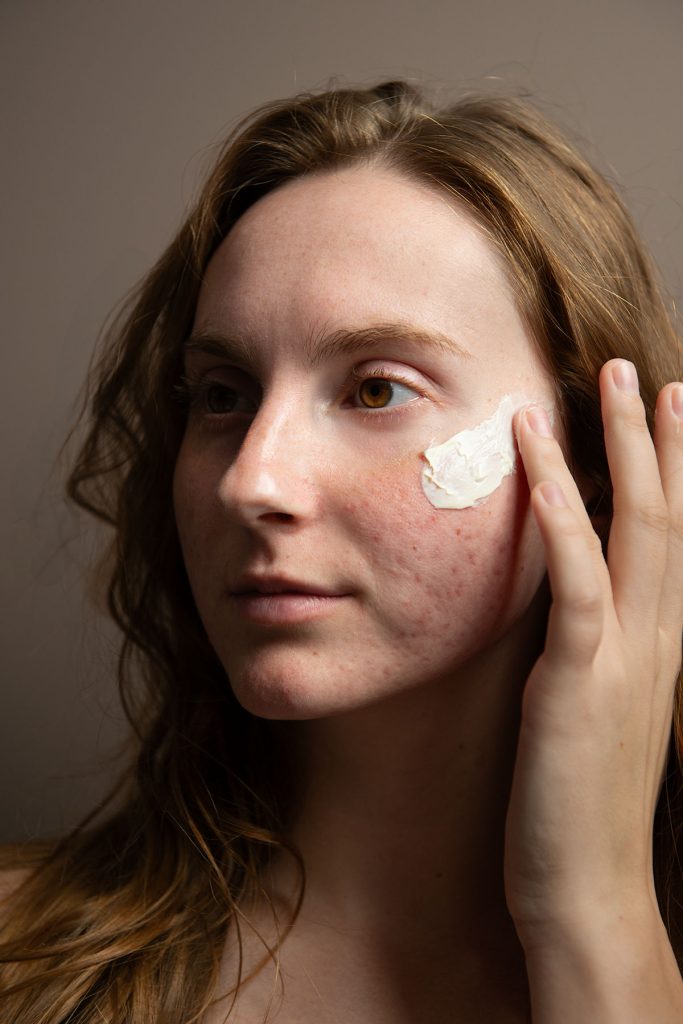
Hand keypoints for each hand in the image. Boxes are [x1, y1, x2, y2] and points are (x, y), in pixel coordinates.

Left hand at [503, 359, 682, 944]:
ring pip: (637, 526)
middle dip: (656, 437)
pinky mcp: (583, 674)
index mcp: (660, 647)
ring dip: (624, 445)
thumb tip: (566, 613)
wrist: (588, 889)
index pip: (670, 542)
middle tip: (643, 371)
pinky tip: (540, 460)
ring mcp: (628, 653)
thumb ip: (590, 657)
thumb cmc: (580, 805)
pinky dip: (561, 509)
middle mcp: (659, 639)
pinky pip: (576, 573)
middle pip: (668, 516)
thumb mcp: (595, 715)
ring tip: (612, 379)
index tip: (664, 415)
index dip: (670, 473)